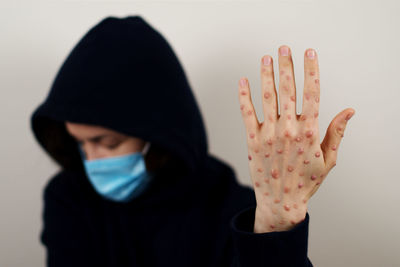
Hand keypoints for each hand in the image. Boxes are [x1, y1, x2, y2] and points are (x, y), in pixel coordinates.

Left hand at [238, 45, 354, 232]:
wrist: (282, 201)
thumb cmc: (307, 181)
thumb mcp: (328, 159)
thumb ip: (336, 133)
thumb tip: (349, 111)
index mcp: (310, 132)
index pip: (312, 93)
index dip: (311, 71)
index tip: (309, 53)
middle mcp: (289, 129)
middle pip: (288, 90)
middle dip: (286, 66)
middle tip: (283, 48)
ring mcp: (269, 134)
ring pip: (267, 98)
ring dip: (266, 75)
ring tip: (265, 59)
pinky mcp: (253, 141)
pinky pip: (247, 113)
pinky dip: (244, 96)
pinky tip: (243, 82)